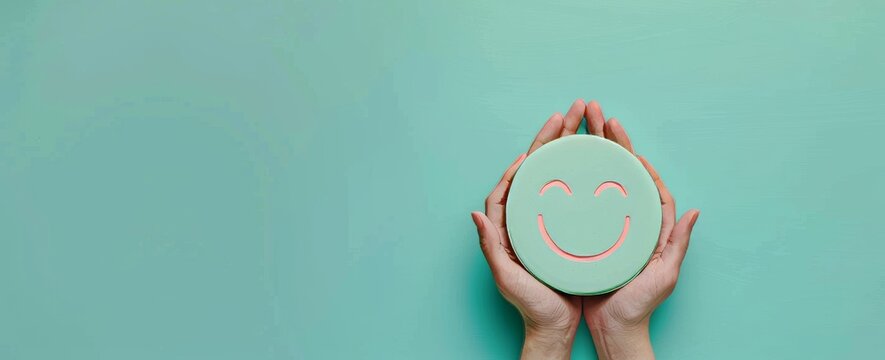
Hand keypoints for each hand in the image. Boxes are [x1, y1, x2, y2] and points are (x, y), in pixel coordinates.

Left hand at [471, 99, 586, 359]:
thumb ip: (491, 247)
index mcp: (507, 227)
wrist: (555, 325)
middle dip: (552, 138)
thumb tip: (475, 214)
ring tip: (585, 121)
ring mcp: (546, 219)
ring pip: (556, 173)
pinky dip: (581, 168)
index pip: (509, 184)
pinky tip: (594, 155)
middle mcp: (526, 218)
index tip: (534, 146)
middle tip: (570, 112)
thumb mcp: (508, 277)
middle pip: (536, 169)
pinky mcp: (565, 224)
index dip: (520, 162)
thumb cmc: (531, 304)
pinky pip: (572, 188)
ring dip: (569, 145)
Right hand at [581, 101, 699, 359]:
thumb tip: (694, 211)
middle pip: (619, 171)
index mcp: (650, 225)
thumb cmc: (639, 305)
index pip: (644, 179)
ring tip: (577, 126)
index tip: (621, 133)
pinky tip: (562, 164)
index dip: (633, 153)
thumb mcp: (663, 274)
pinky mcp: (587, 234)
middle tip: (593, 112)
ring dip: (589, 151)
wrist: (613, 329)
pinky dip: (574, 178)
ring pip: (598, 179)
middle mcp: (627, 220)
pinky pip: (580, 199)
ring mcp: (606, 225)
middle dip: (607, 140)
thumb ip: (677, 243)